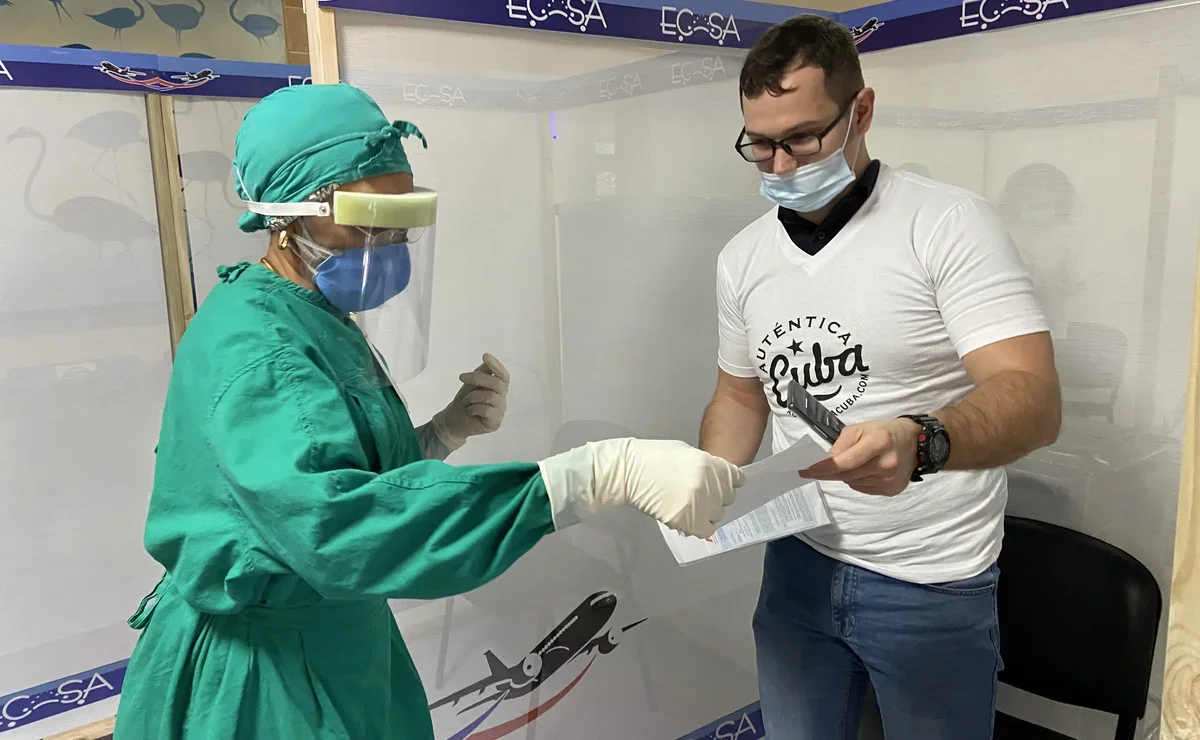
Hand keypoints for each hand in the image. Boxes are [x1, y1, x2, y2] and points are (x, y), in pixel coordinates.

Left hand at [432, 353, 509, 447]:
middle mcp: (502, 398)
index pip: (503, 375)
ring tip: (466, 401)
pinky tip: (470, 411)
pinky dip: (473, 408)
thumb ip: (483, 372)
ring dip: (472, 397)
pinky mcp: (495, 422)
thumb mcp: (472, 382)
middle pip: (497, 384)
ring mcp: (500, 411)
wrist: (454, 419)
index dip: (496, 366)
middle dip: (477, 378)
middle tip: (462, 377)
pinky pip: (486, 410)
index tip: (485, 356)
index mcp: (499, 387)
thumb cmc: (465, 400)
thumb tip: (489, 359)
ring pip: (490, 397)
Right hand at [538, 438, 744, 537]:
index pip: (736, 479)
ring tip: (690, 506)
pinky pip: (706, 529)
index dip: (729, 483)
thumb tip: (717, 479)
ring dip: (707, 512)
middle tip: (699, 496)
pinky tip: (688, 518)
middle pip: (728, 497)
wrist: (626, 472)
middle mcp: (708, 483)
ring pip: (717, 514)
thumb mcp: (685, 452)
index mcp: (709, 463)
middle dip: (716, 497)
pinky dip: (700, 526)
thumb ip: (705, 466)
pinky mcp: (687, 520)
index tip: (721, 486)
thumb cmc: (651, 458)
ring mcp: (698, 503)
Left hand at [801, 418, 919, 495]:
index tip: (806, 471)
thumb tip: (826, 461)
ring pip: (852, 483)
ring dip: (846, 475)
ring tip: (857, 462)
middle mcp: (886, 464)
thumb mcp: (860, 428)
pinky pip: (862, 488)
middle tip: (816, 469)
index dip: (823, 468)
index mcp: (879, 443)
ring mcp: (890, 480)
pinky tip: (867, 470)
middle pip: (846, 475)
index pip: (845, 462)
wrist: (917, 444)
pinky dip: (858, 480)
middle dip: (829, 472)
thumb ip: (841, 444)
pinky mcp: (891, 490)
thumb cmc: (884, 432)